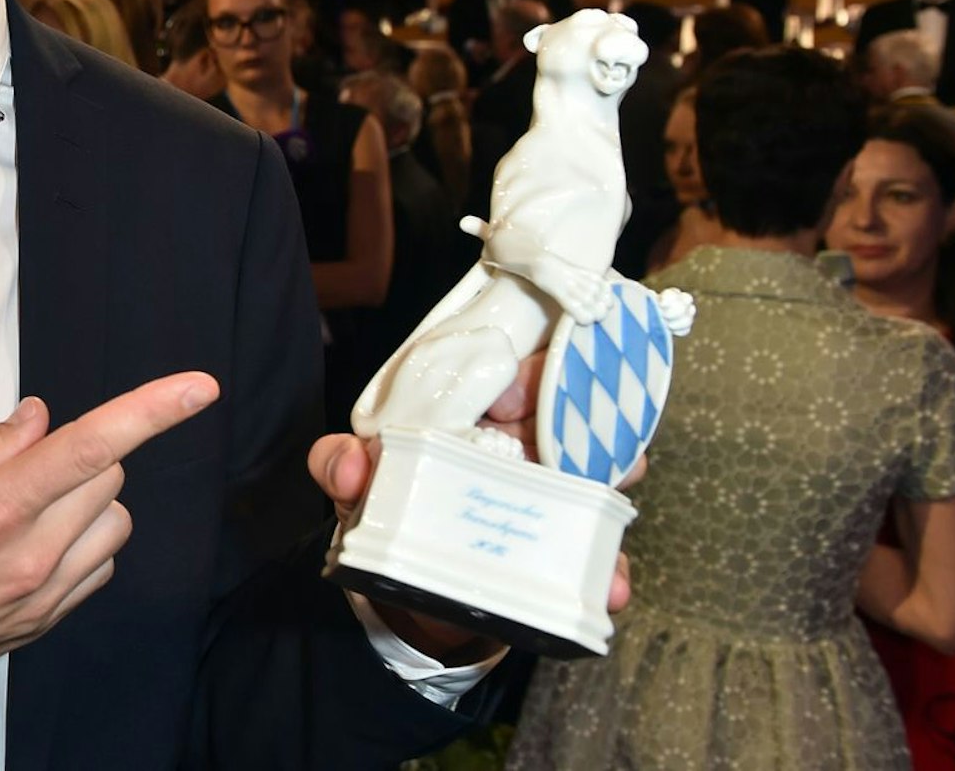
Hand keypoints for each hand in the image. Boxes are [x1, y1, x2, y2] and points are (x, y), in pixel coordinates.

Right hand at [0, 371, 219, 717]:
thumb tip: (39, 420)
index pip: (89, 446)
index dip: (150, 410)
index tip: (197, 386)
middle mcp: (29, 557)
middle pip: (108, 476)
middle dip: (80, 452)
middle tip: (23, 460)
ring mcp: (42, 596)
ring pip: (116, 521)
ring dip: (89, 497)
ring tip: (34, 501)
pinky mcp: (44, 623)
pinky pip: (100, 565)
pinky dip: (84, 540)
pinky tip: (39, 538)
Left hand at [310, 353, 636, 660]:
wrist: (408, 589)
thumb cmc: (388, 510)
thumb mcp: (357, 485)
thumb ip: (342, 465)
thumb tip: (355, 463)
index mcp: (479, 409)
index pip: (518, 366)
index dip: (525, 372)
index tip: (507, 399)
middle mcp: (526, 439)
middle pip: (577, 405)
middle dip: (580, 416)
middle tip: (557, 450)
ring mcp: (555, 489)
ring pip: (608, 467)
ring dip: (612, 482)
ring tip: (600, 509)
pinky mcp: (569, 546)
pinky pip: (602, 551)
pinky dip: (609, 569)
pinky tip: (610, 584)